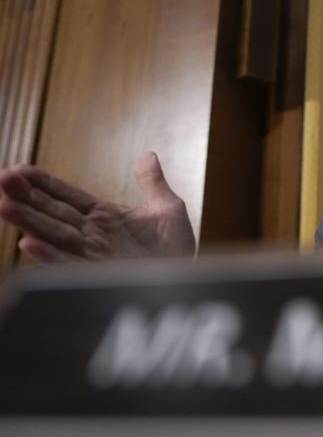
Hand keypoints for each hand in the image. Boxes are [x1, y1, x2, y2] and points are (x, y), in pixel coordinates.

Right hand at [0, 152, 195, 261]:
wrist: (188, 282)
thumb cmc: (174, 251)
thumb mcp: (168, 210)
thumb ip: (153, 183)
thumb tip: (147, 155)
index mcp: (104, 217)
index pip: (67, 197)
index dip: (44, 184)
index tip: (19, 169)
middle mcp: (92, 235)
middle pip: (54, 213)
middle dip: (27, 197)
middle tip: (2, 179)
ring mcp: (93, 255)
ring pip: (56, 236)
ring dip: (30, 222)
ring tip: (4, 206)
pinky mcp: (100, 275)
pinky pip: (71, 265)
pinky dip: (50, 256)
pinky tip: (28, 244)